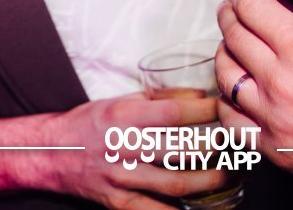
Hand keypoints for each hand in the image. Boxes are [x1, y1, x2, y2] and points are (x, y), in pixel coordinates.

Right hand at [0, 93, 230, 208]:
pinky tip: (206, 206)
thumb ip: (160, 98)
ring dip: (210, 180)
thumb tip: (199, 94)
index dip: (207, 111)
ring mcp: (123, 178)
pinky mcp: (120, 202)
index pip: (175, 113)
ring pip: (176, 183)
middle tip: (241, 142)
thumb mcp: (122, 99)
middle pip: (182, 150)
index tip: (228, 107)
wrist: (51, 154)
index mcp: (126, 115)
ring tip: (233, 173)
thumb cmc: (91, 122)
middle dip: (217, 147)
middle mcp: (125, 147)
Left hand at [215, 0, 292, 204]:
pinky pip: (232, 123)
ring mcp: (273, 118)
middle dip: (230, 18)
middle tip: (231, 12)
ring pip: (226, 78)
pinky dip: (227, 105)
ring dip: (223, 57)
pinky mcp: (273, 149)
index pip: (255, 11)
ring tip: (228, 48)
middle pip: (235, 39)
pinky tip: (232, 96)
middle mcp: (280, 82)